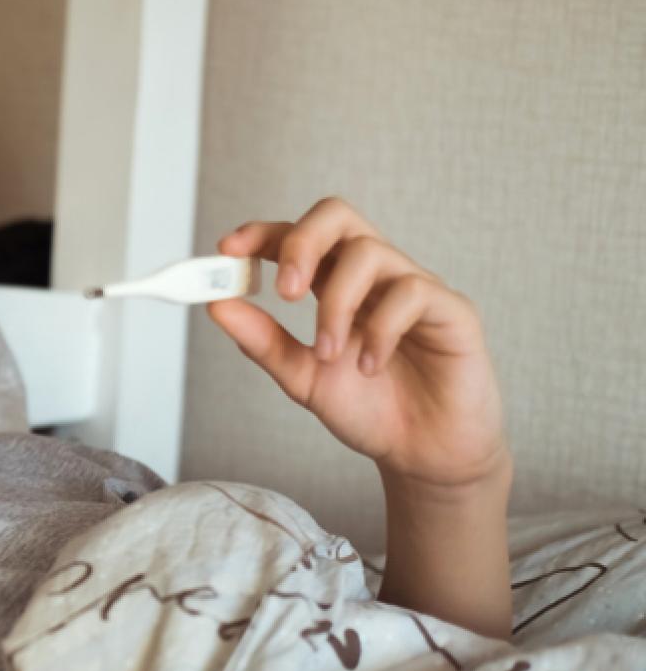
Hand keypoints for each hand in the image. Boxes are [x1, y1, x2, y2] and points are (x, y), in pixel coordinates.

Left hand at [206, 197, 507, 492]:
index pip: (298, 234)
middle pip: (336, 215)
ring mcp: (414, 287)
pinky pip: (412, 292)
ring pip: (369, 252)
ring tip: (329, 354)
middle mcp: (374, 275)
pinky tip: (371, 367)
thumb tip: (217, 304)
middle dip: (301, 243)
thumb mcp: (301, 377)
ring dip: (337, 305)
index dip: (262, 233)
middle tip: (284, 293)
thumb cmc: (370, 409)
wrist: (423, 455)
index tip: (228, 249)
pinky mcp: (453, 310)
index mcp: (334, 283)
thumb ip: (262, 341)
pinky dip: (381, 330)